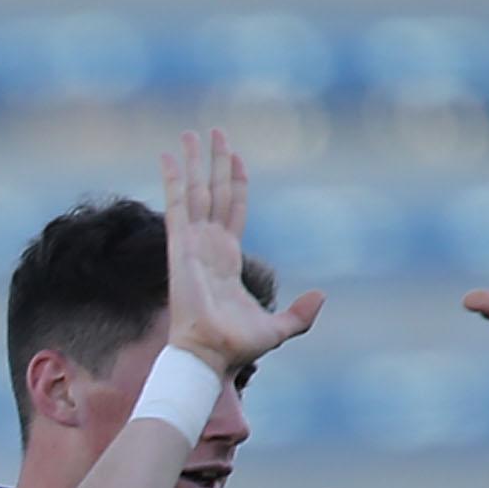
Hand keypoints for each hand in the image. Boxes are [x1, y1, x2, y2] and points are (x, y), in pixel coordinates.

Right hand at [163, 128, 325, 378]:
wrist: (209, 355)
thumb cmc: (236, 349)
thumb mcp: (278, 330)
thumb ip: (301, 314)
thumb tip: (321, 296)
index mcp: (226, 260)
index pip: (232, 211)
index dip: (235, 183)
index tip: (234, 157)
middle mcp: (207, 247)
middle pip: (212, 193)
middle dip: (212, 162)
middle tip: (213, 132)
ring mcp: (192, 244)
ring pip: (195, 192)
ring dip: (193, 162)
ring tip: (190, 133)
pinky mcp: (180, 247)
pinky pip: (177, 205)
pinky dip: (171, 179)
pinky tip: (167, 156)